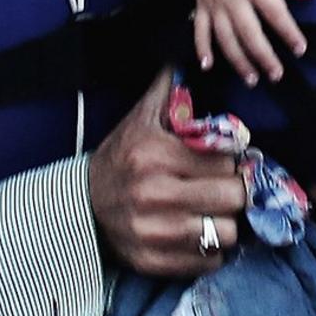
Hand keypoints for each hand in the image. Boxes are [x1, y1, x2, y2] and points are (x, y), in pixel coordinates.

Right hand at [86, 71, 246, 277]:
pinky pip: (209, 262)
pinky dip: (211, 251)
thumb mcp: (139, 120)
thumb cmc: (119, 159)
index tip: (230, 163)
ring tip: (215, 213)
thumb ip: (168, 90)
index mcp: (155, 155)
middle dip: (236, 193)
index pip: (226, 161)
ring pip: (227, 234)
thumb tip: (188, 53)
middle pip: (233, 199)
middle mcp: (154, 195)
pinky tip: (199, 234)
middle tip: (228, 189)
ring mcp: (154, 233)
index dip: (235, 162)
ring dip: (227, 224)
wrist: (79, 207)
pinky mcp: (154, 262)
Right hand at [186, 0, 312, 81]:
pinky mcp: (201, 2)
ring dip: (238, 60)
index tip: (300, 49)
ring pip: (225, 37)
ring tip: (252, 79)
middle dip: (264, 57)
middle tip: (277, 75)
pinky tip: (208, 65)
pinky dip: (202, 48)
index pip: (275, 13)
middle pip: (250, 33)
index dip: (288, 33)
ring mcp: (214, 1)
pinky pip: (199, 29)